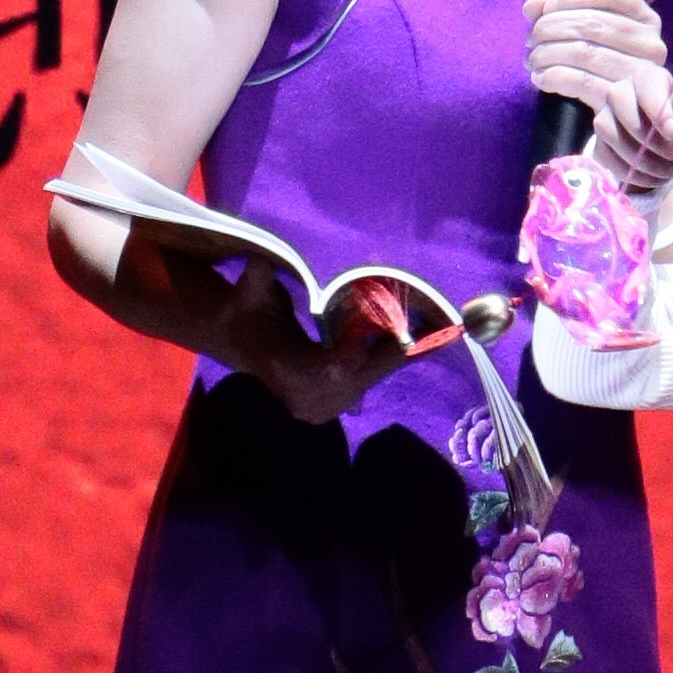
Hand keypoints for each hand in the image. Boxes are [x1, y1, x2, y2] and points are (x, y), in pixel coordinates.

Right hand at [210, 261, 425, 427]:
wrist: (239, 341)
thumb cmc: (247, 309)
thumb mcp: (249, 289)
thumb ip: (257, 277)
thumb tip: (261, 263)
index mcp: (285, 371)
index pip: (336, 368)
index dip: (364, 348)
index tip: (392, 321)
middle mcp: (304, 398)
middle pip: (362, 375)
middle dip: (392, 349)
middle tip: (433, 324)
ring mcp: (318, 408)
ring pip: (368, 380)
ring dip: (393, 355)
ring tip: (427, 329)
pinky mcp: (329, 408)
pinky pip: (365, 383)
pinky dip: (383, 361)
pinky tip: (403, 340)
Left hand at [521, 0, 672, 183]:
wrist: (614, 113)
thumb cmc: (596, 61)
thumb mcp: (579, 30)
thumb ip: (554, 8)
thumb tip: (535, 4)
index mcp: (645, 18)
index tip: (548, 7)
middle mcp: (650, 44)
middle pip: (593, 23)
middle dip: (551, 27)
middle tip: (530, 40)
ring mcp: (641, 73)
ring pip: (585, 52)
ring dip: (547, 54)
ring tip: (532, 60)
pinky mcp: (624, 101)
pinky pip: (582, 82)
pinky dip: (553, 77)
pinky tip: (540, 78)